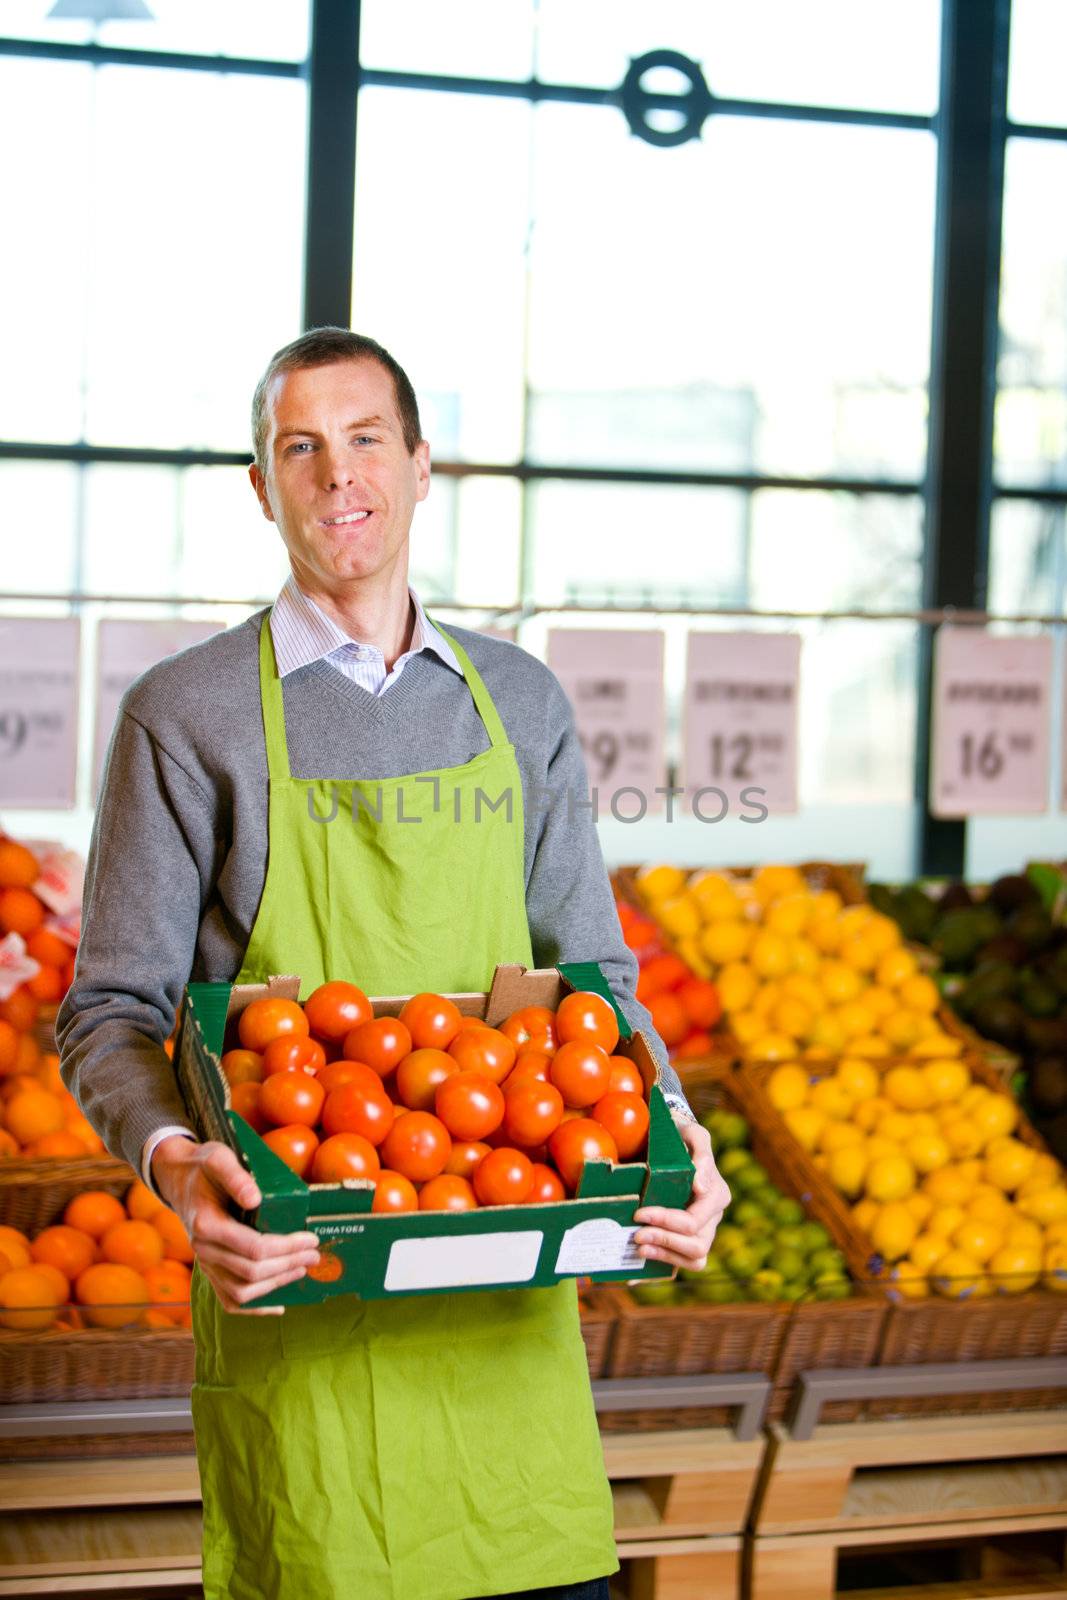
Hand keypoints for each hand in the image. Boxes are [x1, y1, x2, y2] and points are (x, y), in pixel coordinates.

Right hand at [151, 1135, 319, 1315]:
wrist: (179, 1179)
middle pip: (251, 1272)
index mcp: (206, 1226)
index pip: (253, 1248)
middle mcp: (203, 1251)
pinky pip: (228, 1300)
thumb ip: (235, 1177)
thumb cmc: (202, 1167)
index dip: (286, 1247)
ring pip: (241, 1291)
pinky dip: (253, 1308)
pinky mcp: (210, 1269)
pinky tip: (277, 1306)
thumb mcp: (218, 1159)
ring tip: (301, 1270)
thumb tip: (255, 1198)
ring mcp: (205, 1264)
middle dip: (287, 1265)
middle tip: (314, 1254)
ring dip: (275, 1285)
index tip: (311, 1239)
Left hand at [632, 1118, 729, 1271]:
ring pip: (694, 1260)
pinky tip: (638, 1264)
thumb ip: (701, 1152)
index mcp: (716, 1195)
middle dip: (664, 1242)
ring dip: (665, 1257)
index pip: (694, 1221)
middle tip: (636, 1234)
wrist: (668, 1140)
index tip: (640, 1213)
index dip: (667, 1221)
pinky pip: (681, 1263)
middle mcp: (712, 1217)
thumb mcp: (692, 1133)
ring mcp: (702, 1231)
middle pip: (696, 1246)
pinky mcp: (686, 1239)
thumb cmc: (680, 1135)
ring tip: (639, 1248)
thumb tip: (700, 1186)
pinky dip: (662, 1266)